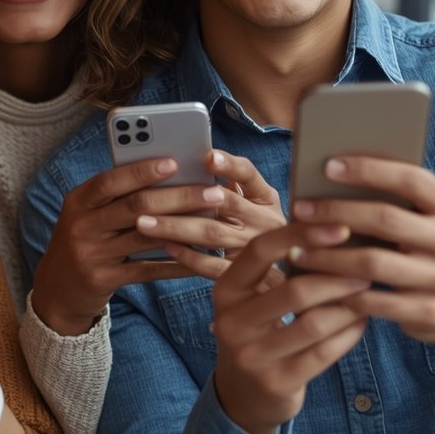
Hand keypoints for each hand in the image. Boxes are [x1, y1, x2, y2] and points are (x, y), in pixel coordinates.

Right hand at [31, 152, 280, 335]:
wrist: (57, 289)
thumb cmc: (83, 241)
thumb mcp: (87, 214)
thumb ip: (116, 197)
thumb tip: (168, 174)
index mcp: (78, 201)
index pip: (110, 180)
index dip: (142, 170)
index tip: (175, 161)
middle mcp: (81, 226)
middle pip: (134, 206)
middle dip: (177, 196)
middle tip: (212, 191)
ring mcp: (91, 255)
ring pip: (144, 237)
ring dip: (183, 227)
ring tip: (213, 220)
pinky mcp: (104, 280)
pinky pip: (147, 270)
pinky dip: (175, 263)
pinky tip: (200, 257)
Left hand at [145, 150, 286, 272]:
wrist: (289, 267)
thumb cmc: (256, 226)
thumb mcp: (253, 201)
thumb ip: (229, 184)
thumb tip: (192, 164)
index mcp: (265, 197)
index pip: (249, 174)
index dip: (229, 165)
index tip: (208, 157)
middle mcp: (264, 220)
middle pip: (224, 204)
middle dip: (186, 199)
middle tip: (147, 198)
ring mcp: (256, 247)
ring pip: (213, 234)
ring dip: (176, 227)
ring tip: (145, 223)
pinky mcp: (247, 276)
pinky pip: (216, 267)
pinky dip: (191, 258)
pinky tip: (168, 248)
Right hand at [210, 222, 370, 433]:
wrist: (243, 394)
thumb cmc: (259, 331)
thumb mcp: (254, 299)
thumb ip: (280, 269)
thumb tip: (331, 227)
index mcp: (225, 290)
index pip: (260, 251)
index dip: (301, 235)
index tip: (341, 228)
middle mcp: (231, 323)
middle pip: (294, 290)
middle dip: (338, 277)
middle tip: (366, 269)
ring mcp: (252, 356)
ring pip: (314, 324)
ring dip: (349, 307)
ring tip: (367, 294)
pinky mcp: (277, 383)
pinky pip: (325, 353)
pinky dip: (350, 333)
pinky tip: (361, 321)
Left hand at [286, 156, 434, 346]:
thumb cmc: (432, 250)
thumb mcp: (431, 221)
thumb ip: (398, 201)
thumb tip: (332, 177)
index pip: (410, 180)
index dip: (369, 170)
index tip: (329, 166)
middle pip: (385, 219)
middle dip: (336, 212)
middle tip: (300, 210)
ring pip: (372, 264)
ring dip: (328, 257)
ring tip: (298, 252)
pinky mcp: (427, 312)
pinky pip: (372, 301)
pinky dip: (340, 293)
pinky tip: (317, 285)